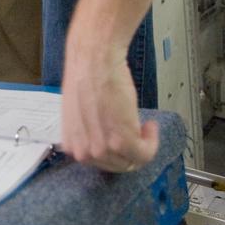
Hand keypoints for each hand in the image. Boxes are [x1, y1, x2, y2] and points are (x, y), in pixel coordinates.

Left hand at [59, 33, 159, 171]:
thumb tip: (105, 137)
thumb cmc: (88, 76)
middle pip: (118, 165)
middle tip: (141, 132)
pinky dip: (153, 142)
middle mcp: (84, 152)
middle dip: (132, 151)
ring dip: (144, 145)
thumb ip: (90, 132)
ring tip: (144, 125)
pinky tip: (150, 125)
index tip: (126, 139)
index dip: (117, 151)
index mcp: (72, 145)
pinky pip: (145, 154)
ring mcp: (102, 149)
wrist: (94, 59)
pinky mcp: (122, 141)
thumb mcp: (81, 113)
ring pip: (133, 161)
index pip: (99, 163)